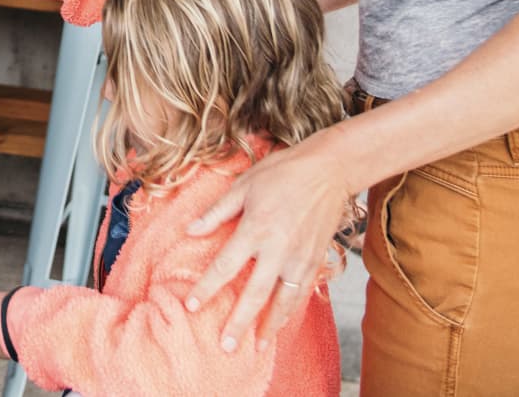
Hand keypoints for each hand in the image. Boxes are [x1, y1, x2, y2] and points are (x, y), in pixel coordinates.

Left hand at [184, 134, 353, 350]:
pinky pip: (301, 294)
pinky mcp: (316, 261)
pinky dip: (291, 312)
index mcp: (256, 228)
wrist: (329, 170)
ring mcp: (300, 258)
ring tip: (257, 347)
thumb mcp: (243, 185)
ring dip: (269, 326)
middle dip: (238, 322)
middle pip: (254, 294)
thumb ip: (216, 213)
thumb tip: (189, 231)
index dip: (207, 287)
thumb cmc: (282, 173)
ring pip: (283, 301)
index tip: (191, 306)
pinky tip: (281, 324)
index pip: (225, 266)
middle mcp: (278, 249)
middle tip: (225, 346)